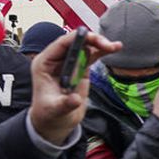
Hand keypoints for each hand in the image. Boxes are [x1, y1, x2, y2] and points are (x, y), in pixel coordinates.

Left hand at [28, 30, 122, 144]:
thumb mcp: (55, 110)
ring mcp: (69, 63)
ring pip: (85, 46)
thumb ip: (65, 104)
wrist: (55, 120)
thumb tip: (75, 99)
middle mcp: (56, 60)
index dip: (77, 39)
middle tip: (106, 45)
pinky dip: (102, 51)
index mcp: (44, 64)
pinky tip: (114, 48)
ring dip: (100, 44)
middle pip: (75, 42)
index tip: (91, 38)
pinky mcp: (80, 68)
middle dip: (91, 40)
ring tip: (114, 46)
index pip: (61, 45)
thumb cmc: (49, 113)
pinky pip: (91, 55)